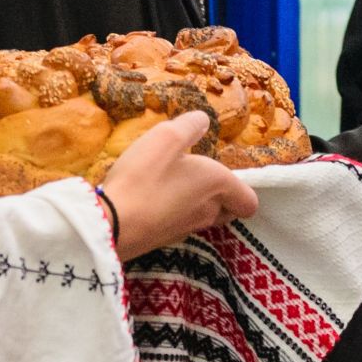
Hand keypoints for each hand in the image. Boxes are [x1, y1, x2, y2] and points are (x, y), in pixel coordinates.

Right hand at [100, 110, 258, 258]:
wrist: (112, 224)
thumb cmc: (144, 177)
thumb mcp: (166, 137)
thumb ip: (188, 126)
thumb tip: (203, 120)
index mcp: (218, 186)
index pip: (249, 201)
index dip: (242, 190)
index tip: (222, 175)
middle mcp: (209, 211)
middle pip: (228, 210)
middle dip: (221, 196)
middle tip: (198, 177)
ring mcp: (187, 230)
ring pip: (204, 217)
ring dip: (195, 203)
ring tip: (172, 184)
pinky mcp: (165, 241)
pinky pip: (180, 224)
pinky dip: (174, 213)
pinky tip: (152, 199)